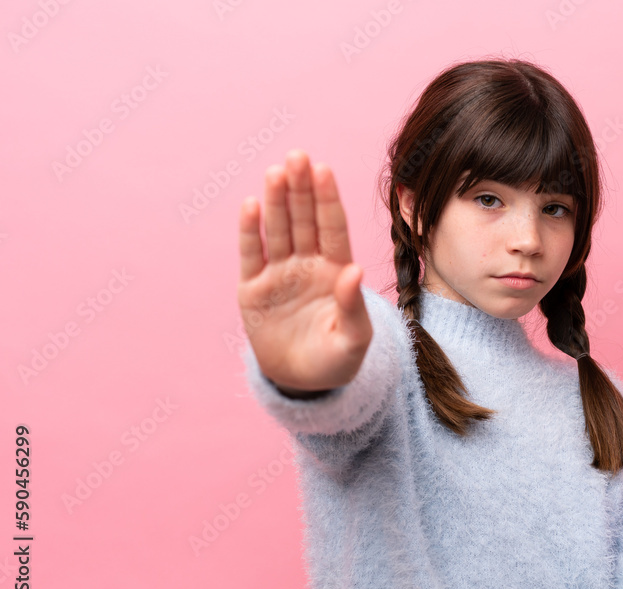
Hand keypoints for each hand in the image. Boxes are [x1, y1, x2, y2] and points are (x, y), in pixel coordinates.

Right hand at [237, 149, 371, 392]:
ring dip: (276, 202)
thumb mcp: (354, 340)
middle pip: (304, 219)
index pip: (332, 228)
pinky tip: (251, 205)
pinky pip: (252, 255)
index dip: (327, 199)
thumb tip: (354, 271)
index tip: (324, 169)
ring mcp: (280, 274)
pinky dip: (251, 231)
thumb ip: (354, 306)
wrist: (302, 383)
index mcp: (336, 271)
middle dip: (301, 189)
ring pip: (278, 230)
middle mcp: (307, 265)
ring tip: (276, 173)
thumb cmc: (336, 359)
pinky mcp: (253, 289)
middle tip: (297, 156)